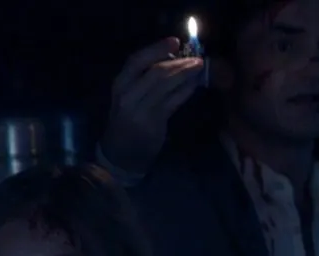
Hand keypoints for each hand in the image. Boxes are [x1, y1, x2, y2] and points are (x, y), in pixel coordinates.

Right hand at [100, 37, 206, 174]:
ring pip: (166, 85)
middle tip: (196, 58)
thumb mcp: (128, 96)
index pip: (136, 61)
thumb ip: (144, 79)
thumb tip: (173, 57)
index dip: (156, 49)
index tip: (175, 41)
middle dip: (179, 63)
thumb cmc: (127, 119)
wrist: (121, 152)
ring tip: (199, 67)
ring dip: (186, 74)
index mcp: (120, 85)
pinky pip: (173, 101)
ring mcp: (140, 110)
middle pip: (156, 72)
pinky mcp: (153, 123)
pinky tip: (194, 85)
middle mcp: (127, 96)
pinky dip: (186, 90)